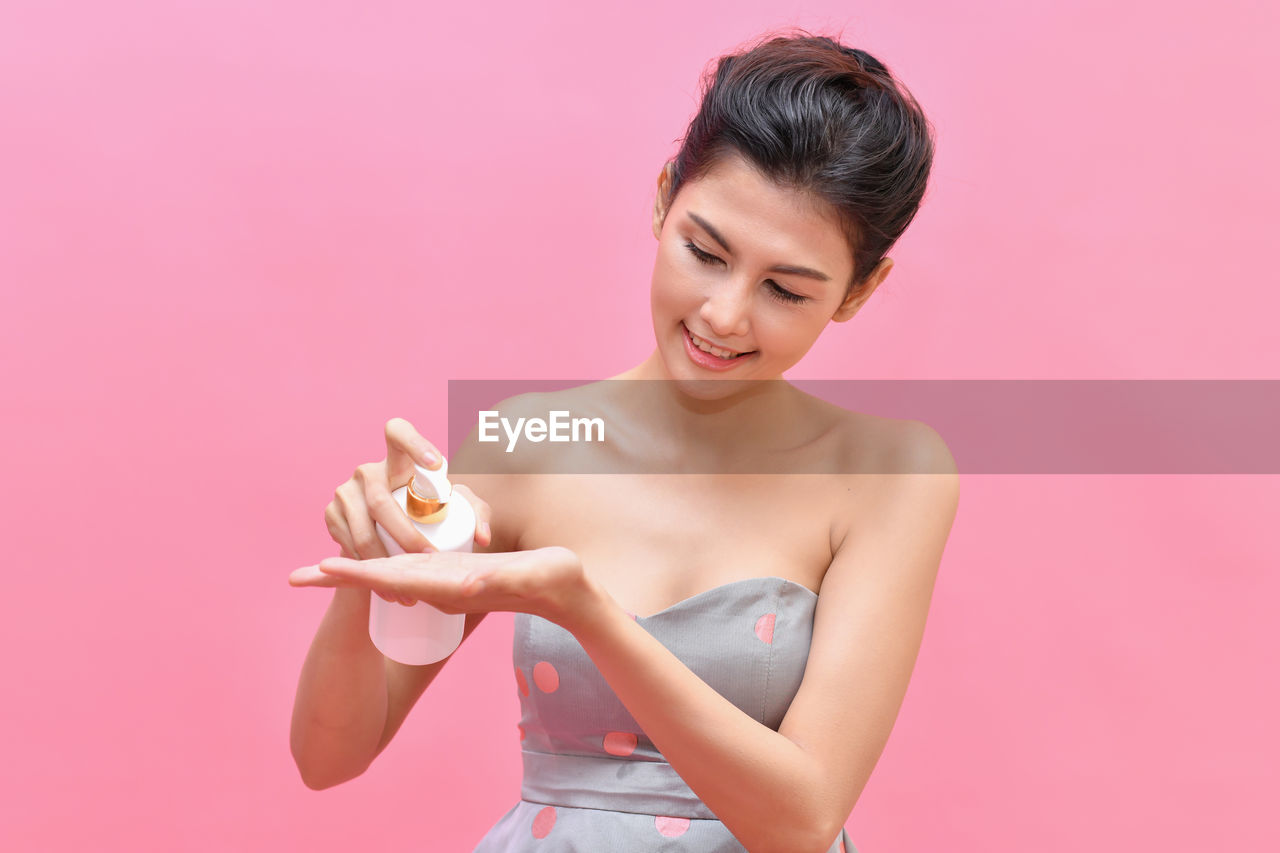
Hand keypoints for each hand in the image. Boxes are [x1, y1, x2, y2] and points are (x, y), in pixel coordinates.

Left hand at [288, 546, 592, 625]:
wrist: (566, 593)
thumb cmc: (549, 581)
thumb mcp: (521, 577)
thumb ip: (494, 582)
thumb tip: (458, 588)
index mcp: (445, 587)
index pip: (389, 580)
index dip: (354, 574)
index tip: (319, 569)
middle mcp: (438, 587)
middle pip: (378, 580)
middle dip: (339, 577)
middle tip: (296, 576)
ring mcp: (444, 581)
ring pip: (390, 574)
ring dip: (355, 570)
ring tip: (320, 566)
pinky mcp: (454, 573)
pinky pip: (411, 567)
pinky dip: (384, 562)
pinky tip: (371, 556)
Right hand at [322, 417, 493, 605]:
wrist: (387, 536)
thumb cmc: (428, 515)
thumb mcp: (455, 510)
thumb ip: (476, 514)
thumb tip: (483, 537)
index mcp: (398, 459)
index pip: (398, 432)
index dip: (415, 443)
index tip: (438, 464)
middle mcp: (368, 471)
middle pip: (382, 502)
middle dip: (406, 535)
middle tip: (429, 559)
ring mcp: (345, 492)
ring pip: (363, 529)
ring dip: (385, 562)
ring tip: (408, 588)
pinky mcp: (331, 514)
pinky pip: (348, 544)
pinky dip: (367, 568)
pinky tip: (383, 586)